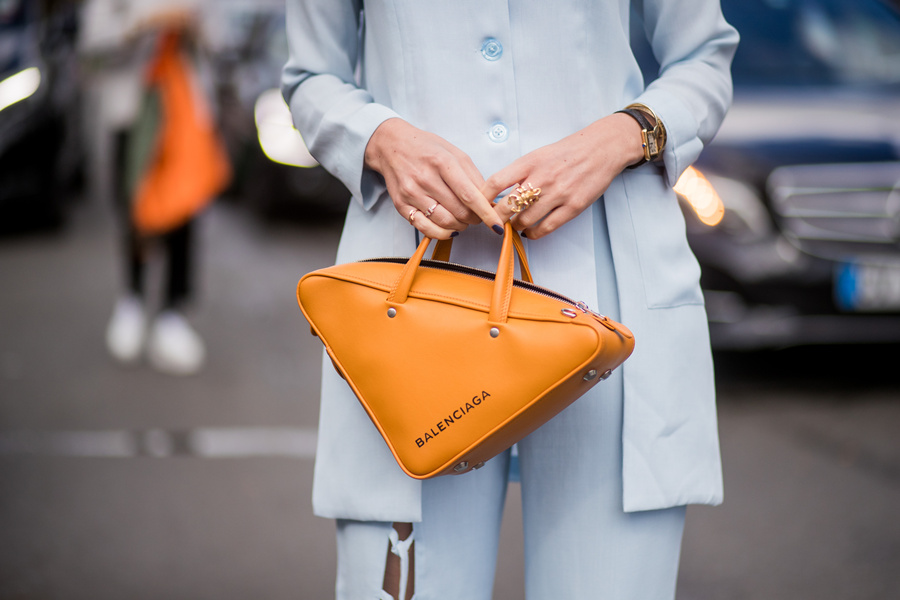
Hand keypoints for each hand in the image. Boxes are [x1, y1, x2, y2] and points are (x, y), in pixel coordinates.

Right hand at [364, 118, 504, 238]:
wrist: (391, 146)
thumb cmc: (426, 148)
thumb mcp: (454, 153)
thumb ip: (473, 176)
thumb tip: (489, 200)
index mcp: (442, 162)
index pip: (469, 195)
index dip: (486, 213)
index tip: (497, 224)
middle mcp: (425, 179)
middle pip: (459, 212)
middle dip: (475, 219)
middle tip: (477, 216)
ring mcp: (412, 193)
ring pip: (445, 223)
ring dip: (461, 226)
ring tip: (463, 219)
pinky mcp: (401, 205)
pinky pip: (426, 228)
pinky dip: (443, 233)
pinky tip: (449, 228)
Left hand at [482, 113, 645, 239]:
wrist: (601, 149)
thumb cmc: (567, 153)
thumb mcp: (538, 155)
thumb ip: (519, 173)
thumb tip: (497, 193)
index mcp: (529, 162)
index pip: (495, 183)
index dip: (481, 198)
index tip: (477, 206)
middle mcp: (541, 178)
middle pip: (507, 206)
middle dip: (496, 218)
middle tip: (494, 222)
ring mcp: (558, 194)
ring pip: (524, 220)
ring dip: (515, 227)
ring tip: (514, 225)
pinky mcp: (573, 207)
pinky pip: (545, 228)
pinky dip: (533, 233)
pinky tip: (530, 232)